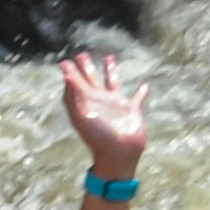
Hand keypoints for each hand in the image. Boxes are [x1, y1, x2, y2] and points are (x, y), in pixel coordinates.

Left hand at [62, 49, 149, 181]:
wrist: (119, 154)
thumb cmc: (99, 137)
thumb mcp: (82, 114)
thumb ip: (74, 93)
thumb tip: (66, 72)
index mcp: (86, 103)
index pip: (76, 84)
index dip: (71, 73)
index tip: (64, 62)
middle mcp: (100, 102)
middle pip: (91, 81)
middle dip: (86, 69)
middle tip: (82, 55)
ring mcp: (116, 106)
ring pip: (112, 84)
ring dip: (110, 71)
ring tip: (108, 57)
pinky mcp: (132, 111)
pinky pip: (136, 99)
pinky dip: (140, 93)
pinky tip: (145, 86)